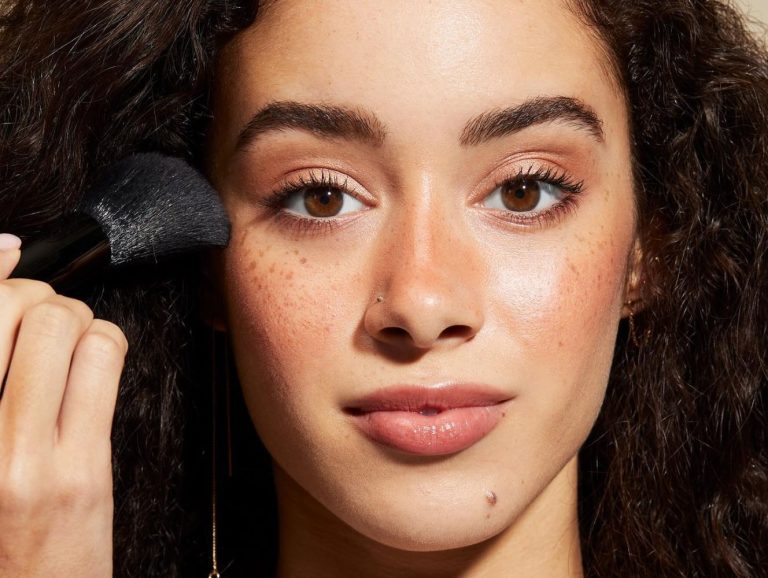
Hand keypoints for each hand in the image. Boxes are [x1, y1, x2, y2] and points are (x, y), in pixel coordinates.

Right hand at [0, 234, 125, 576]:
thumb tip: (3, 277)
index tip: (2, 257)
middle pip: (12, 304)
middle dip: (31, 295)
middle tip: (33, 318)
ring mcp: (24, 456)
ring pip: (62, 320)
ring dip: (72, 316)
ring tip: (64, 344)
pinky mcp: (83, 468)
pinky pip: (103, 356)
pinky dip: (104, 341)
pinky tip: (92, 365)